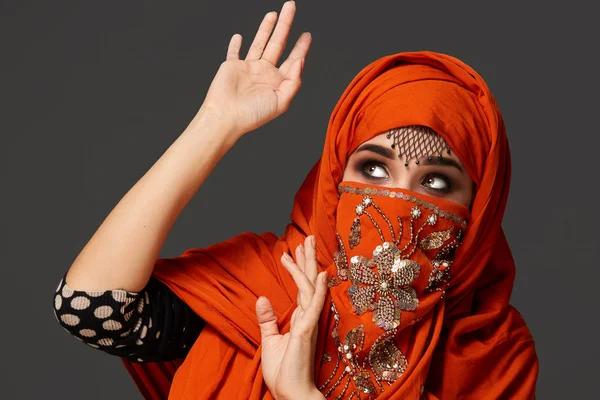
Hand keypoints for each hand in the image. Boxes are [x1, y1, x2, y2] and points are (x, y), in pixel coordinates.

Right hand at [198, 1, 310, 137]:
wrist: (226, 116)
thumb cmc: (252, 114)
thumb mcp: (281, 101)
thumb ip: (293, 81)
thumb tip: (300, 61)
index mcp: (277, 82)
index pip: (292, 60)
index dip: (301, 47)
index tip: (307, 34)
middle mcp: (264, 73)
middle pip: (278, 44)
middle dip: (285, 25)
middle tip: (291, 7)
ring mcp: (248, 68)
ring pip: (259, 42)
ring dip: (266, 28)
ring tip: (273, 14)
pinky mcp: (232, 66)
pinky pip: (234, 52)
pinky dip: (235, 45)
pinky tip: (239, 36)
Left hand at [255, 235, 326, 399]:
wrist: (290, 394)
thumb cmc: (283, 372)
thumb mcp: (270, 341)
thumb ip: (267, 319)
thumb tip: (262, 297)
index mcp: (300, 320)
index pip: (300, 288)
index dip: (297, 268)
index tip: (292, 251)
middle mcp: (307, 317)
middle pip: (308, 282)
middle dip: (307, 259)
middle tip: (307, 237)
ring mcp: (308, 323)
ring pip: (309, 288)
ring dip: (307, 265)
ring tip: (304, 244)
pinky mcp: (307, 331)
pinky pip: (313, 306)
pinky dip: (317, 290)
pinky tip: (321, 274)